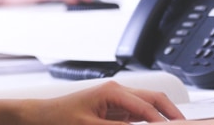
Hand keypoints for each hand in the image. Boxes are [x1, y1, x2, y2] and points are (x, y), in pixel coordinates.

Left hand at [17, 80, 181, 123]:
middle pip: (154, 99)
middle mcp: (117, 92)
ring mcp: (117, 100)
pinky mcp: (115, 110)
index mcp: (113, 92)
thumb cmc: (59, 118)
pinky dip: (150, 122)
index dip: (165, 121)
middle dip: (172, 112)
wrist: (41, 117)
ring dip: (163, 117)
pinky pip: (139, 115)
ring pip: (149, 106)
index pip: (148, 107)